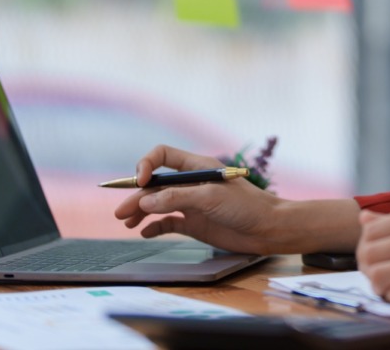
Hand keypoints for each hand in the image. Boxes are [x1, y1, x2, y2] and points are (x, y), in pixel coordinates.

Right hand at [112, 144, 362, 254]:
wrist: (269, 229)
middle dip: (137, 196)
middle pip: (156, 185)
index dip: (146, 165)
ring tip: (127, 223)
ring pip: (158, 204)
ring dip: (141, 211)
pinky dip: (154, 227)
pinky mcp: (195, 224)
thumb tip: (144, 201)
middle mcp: (192, 184)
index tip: (140, 181)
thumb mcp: (210, 198)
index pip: (163, 156)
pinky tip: (145, 232)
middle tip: (121, 213)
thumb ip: (176, 199)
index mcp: (197, 166)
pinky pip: (168, 223)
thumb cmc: (246, 207)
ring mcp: (192, 204)